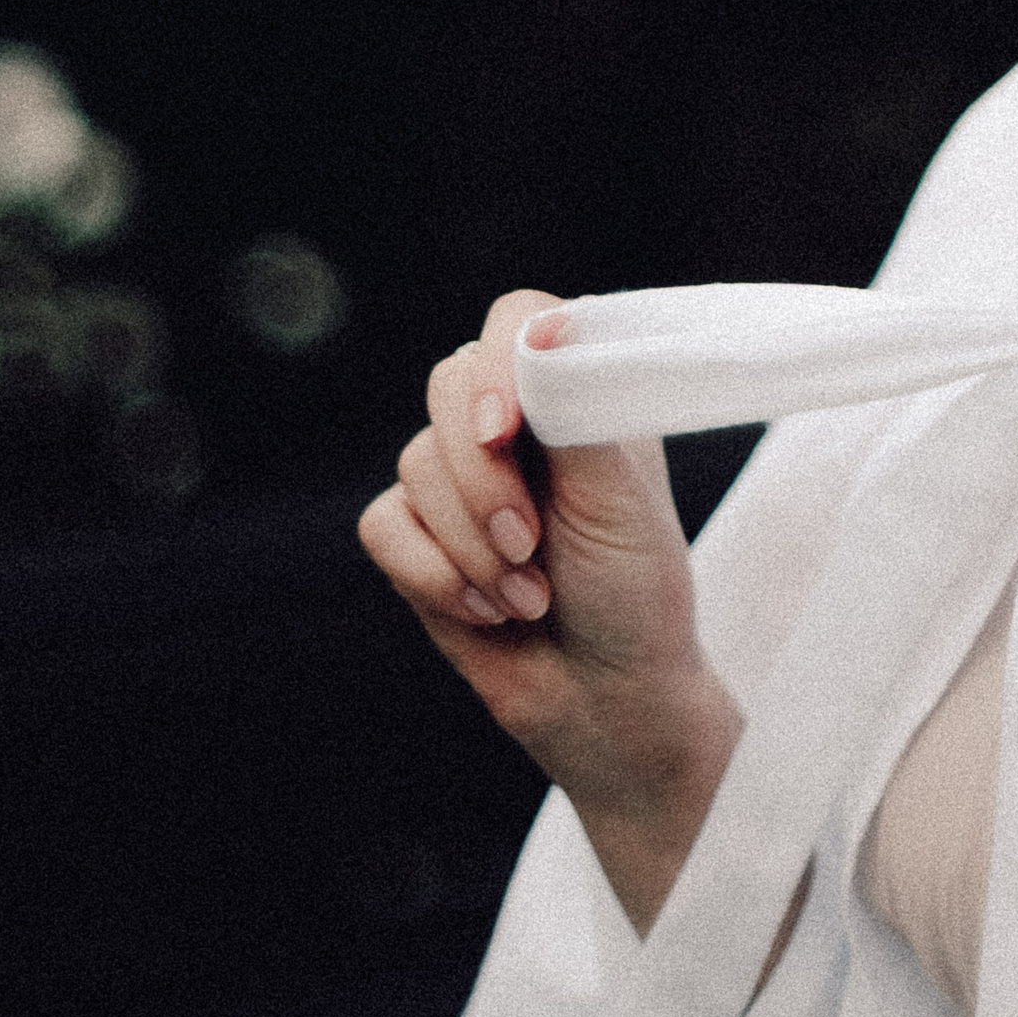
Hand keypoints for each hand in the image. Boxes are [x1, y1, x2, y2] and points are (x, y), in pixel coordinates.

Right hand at [357, 286, 741, 928]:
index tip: (509, 435)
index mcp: (576, 394)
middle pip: (449, 385)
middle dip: (483, 479)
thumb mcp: (619, 496)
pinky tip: (488, 611)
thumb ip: (576, 408)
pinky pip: (383, 525)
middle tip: (531, 544)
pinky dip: (433, 575)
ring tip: (530, 594)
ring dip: (473, 546)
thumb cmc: (634, 590)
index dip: (499, 368)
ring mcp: (460, 478)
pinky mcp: (417, 536)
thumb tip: (543, 331)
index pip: (516, 320)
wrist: (608, 695)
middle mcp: (514, 424)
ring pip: (415, 464)